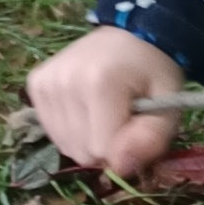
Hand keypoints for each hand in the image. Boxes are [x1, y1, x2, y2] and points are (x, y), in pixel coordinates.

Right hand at [29, 27, 187, 179]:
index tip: (135, 126)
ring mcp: (45, 82)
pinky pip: (52, 132)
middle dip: (104, 146)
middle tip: (120, 117)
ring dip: (87, 140)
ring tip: (103, 111)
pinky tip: (84, 106)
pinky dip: (70, 129)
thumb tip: (119, 169)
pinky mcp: (35, 84)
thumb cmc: (153, 72)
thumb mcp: (167, 106)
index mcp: (99, 83)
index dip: (124, 148)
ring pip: (65, 146)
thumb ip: (150, 139)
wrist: (130, 35)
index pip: (102, 150)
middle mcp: (64, 81)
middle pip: (81, 152)